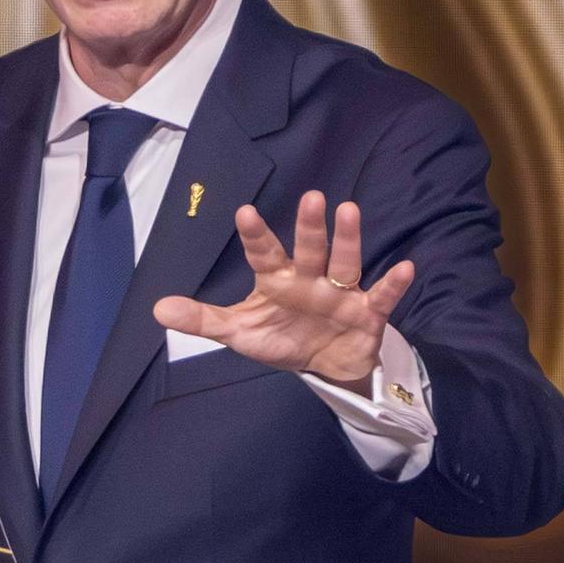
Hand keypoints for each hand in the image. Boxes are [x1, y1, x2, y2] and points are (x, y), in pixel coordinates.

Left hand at [153, 189, 413, 385]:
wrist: (327, 365)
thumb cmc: (283, 337)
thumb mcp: (240, 333)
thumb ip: (203, 319)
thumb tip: (158, 309)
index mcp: (278, 280)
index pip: (264, 254)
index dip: (255, 236)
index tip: (244, 212)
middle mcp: (310, 279)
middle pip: (310, 249)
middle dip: (310, 227)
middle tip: (311, 197)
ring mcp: (340, 292)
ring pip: (344, 263)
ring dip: (347, 239)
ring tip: (349, 210)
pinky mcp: (367, 312)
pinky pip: (382, 296)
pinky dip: (394, 284)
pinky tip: (406, 267)